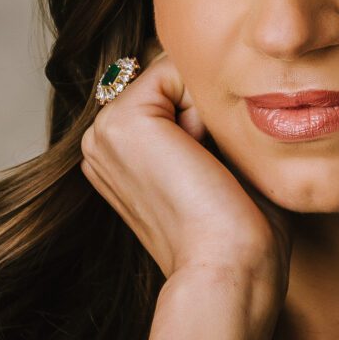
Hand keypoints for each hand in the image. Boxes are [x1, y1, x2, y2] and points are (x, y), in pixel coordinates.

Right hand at [80, 38, 291, 294]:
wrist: (227, 269)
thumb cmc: (237, 233)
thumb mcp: (217, 164)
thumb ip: (203, 121)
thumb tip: (216, 73)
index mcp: (117, 156)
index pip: (173, 93)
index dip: (211, 119)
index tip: (214, 177)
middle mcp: (101, 141)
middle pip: (174, 79)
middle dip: (207, 110)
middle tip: (211, 174)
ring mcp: (103, 130)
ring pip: (178, 73)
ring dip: (208, 110)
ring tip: (206, 169)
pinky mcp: (122, 120)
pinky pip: (177, 69)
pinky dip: (205, 104)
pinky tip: (201, 158)